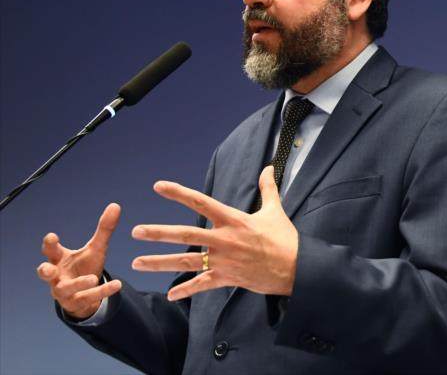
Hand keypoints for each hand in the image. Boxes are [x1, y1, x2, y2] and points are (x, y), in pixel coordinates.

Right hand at [36, 203, 122, 319]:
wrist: (86, 293)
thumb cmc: (85, 266)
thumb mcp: (95, 248)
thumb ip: (104, 229)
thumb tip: (116, 205)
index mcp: (59, 259)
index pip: (50, 251)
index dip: (49, 245)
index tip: (51, 236)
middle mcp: (57, 276)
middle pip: (45, 273)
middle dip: (45, 271)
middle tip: (49, 269)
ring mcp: (63, 291)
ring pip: (65, 289)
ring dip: (78, 283)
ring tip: (93, 278)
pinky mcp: (75, 303)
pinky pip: (87, 298)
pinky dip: (102, 292)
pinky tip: (117, 284)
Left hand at [132, 166, 298, 300]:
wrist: (295, 268)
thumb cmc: (285, 238)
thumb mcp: (275, 211)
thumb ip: (268, 188)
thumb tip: (269, 167)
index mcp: (233, 220)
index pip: (200, 202)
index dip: (179, 193)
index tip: (158, 186)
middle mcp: (224, 240)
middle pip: (185, 235)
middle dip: (158, 233)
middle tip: (135, 231)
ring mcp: (223, 261)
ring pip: (185, 262)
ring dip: (160, 263)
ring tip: (137, 263)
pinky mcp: (227, 278)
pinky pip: (202, 285)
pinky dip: (186, 291)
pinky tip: (170, 295)